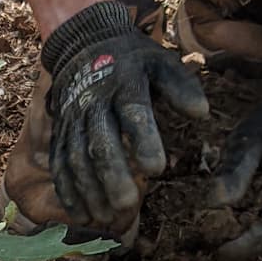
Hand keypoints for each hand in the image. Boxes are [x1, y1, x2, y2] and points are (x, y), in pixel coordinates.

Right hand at [41, 0, 209, 229]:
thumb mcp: (160, 61)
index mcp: (124, 85)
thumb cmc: (132, 59)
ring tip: (105, 217)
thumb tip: (202, 113)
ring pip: (76, 157)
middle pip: (99, 141)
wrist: (84, 43)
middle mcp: (94, 103)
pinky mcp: (60, 132)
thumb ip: (181, 86)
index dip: (143, 140)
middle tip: (127, 203)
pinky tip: (80, 214)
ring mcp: (73, 119)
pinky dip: (67, 190)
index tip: (157, 168)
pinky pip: (59, 163)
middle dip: (111, 174)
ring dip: (88, 189)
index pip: (134, 113)